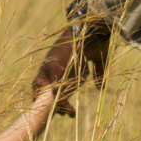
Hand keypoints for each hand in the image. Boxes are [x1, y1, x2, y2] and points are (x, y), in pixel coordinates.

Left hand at [32, 0, 110, 116]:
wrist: (95, 27)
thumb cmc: (97, 40)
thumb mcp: (98, 60)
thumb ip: (98, 73)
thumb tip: (101, 87)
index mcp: (58, 62)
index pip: (48, 82)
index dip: (53, 96)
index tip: (64, 108)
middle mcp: (51, 64)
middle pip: (40, 88)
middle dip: (51, 103)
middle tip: (66, 113)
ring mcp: (51, 65)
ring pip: (46, 90)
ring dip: (56, 104)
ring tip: (67, 113)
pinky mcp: (56, 66)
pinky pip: (54, 87)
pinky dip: (60, 100)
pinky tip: (68, 108)